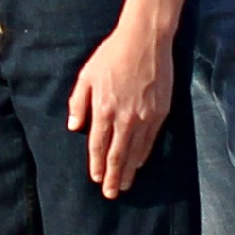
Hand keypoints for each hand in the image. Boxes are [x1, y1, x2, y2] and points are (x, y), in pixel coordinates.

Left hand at [64, 13, 176, 198]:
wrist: (145, 40)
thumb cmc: (112, 55)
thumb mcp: (87, 76)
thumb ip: (78, 103)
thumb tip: (74, 128)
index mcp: (103, 108)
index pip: (98, 145)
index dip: (95, 164)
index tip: (95, 178)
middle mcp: (124, 117)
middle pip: (116, 154)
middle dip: (112, 176)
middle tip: (109, 194)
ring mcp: (144, 116)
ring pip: (135, 151)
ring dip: (127, 170)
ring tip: (123, 185)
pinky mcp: (160, 112)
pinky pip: (150, 140)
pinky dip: (143, 155)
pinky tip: (138, 164)